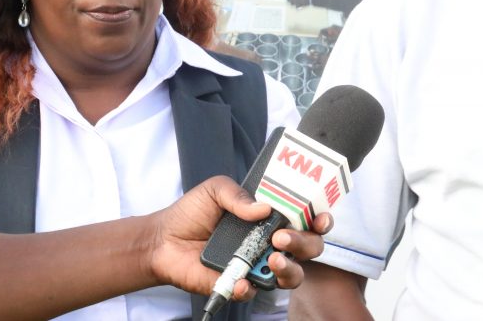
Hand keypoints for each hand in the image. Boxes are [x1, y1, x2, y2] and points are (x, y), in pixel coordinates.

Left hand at [144, 175, 331, 299]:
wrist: (161, 240)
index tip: (319, 218)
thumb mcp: (215, 190)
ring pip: (293, 275)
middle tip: (282, 237)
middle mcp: (272, 243)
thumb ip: (238, 194)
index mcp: (272, 218)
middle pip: (309, 248)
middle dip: (305, 243)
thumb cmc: (192, 213)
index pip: (307, 220)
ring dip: (290, 268)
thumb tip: (263, 208)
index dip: (320, 220)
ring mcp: (258, 265)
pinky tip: (242, 280)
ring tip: (272, 259)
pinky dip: (252, 287)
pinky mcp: (240, 285)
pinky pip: (256, 292)